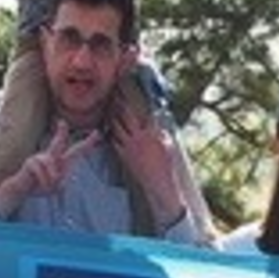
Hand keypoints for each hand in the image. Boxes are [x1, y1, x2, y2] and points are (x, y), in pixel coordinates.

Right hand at [0, 120, 100, 214]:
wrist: (22, 191)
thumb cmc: (40, 186)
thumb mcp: (56, 188)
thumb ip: (62, 181)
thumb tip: (57, 174)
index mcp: (61, 160)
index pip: (76, 150)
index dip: (87, 143)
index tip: (97, 133)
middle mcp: (50, 156)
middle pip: (58, 142)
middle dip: (61, 133)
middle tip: (62, 122)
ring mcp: (39, 157)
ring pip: (52, 168)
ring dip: (51, 182)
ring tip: (46, 187)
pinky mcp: (30, 162)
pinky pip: (42, 172)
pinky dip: (43, 182)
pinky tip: (38, 184)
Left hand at [109, 97, 179, 218]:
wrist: (158, 183)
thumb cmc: (167, 166)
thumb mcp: (169, 147)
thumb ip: (163, 135)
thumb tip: (158, 128)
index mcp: (151, 134)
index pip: (144, 114)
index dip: (137, 103)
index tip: (130, 95)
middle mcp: (139, 138)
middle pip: (127, 117)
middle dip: (121, 105)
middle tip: (115, 97)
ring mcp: (130, 147)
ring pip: (117, 128)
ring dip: (113, 119)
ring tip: (109, 111)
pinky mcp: (124, 156)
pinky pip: (114, 142)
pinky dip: (111, 135)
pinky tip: (109, 131)